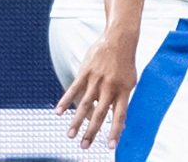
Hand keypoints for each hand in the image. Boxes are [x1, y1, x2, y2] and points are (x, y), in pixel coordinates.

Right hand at [54, 33, 135, 149]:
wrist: (118, 39)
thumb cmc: (125, 64)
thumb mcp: (129, 82)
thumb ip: (122, 101)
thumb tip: (121, 123)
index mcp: (123, 91)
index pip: (119, 116)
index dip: (115, 132)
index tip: (110, 147)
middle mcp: (109, 87)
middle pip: (99, 114)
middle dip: (91, 132)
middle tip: (84, 146)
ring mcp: (96, 80)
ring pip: (84, 104)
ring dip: (76, 121)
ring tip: (70, 135)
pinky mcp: (85, 72)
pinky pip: (73, 89)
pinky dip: (65, 101)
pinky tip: (58, 112)